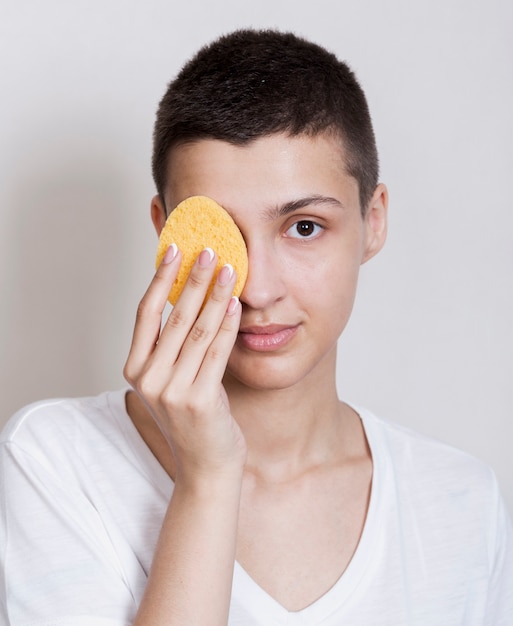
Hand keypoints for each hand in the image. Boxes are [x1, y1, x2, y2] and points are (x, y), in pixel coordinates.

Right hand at [124, 245, 245, 483]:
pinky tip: (236, 304)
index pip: (146, 313)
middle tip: (210, 250)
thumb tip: (191, 295)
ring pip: (197, 330)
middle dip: (194, 279)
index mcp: (136, 369)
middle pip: (174, 316)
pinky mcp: (199, 400)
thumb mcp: (174, 379)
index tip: (174, 251)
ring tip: (229, 269)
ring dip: (216, 296)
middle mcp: (148, 379)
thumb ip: (174, 345)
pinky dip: (227, 325)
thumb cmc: (193, 418)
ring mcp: (172, 391)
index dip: (160, 279)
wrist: (206, 465)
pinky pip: (216, 352)